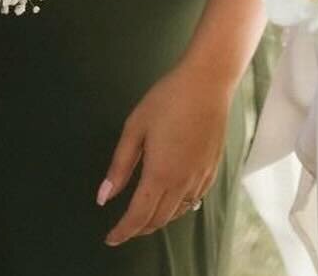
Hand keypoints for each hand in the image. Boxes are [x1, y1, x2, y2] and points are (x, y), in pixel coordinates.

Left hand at [97, 60, 231, 245]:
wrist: (209, 79)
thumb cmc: (168, 98)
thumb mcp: (135, 127)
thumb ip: (120, 165)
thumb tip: (104, 197)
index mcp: (160, 174)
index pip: (138, 217)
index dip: (122, 232)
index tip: (110, 238)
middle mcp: (182, 181)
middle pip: (158, 220)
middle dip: (138, 229)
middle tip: (124, 228)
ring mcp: (201, 175)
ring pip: (177, 212)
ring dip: (159, 220)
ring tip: (145, 216)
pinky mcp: (213, 166)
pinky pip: (195, 199)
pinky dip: (180, 208)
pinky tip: (173, 201)